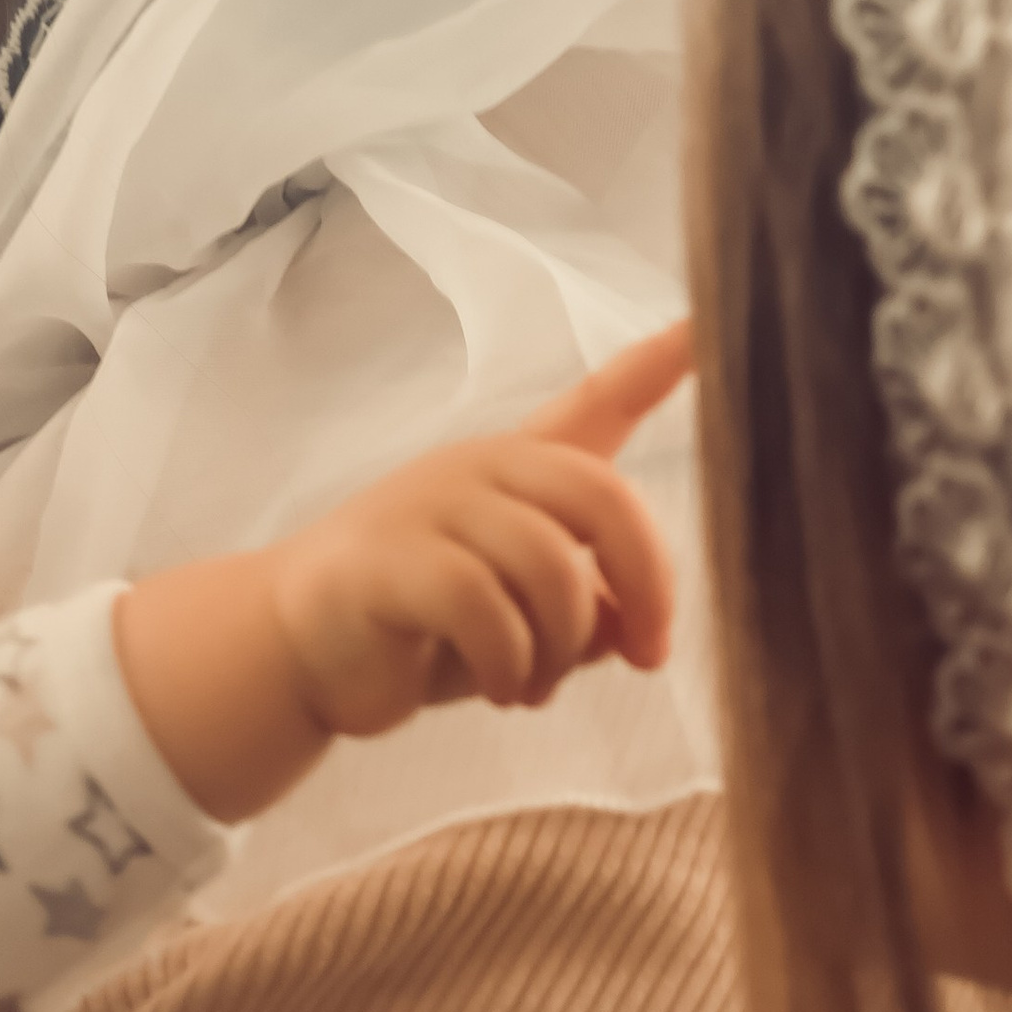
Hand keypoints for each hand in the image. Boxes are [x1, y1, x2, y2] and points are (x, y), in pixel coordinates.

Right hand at [271, 320, 688, 735]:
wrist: (297, 653)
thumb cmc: (420, 630)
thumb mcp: (528, 624)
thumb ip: (588, 613)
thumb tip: (630, 627)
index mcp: (521, 470)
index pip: (600, 398)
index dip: (662, 362)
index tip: (714, 323)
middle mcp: (481, 469)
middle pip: (601, 497)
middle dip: (646, 584)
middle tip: (649, 654)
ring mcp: (430, 506)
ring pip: (549, 565)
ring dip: (562, 647)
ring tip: (536, 686)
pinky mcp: (389, 558)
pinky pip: (484, 607)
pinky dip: (511, 664)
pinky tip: (504, 688)